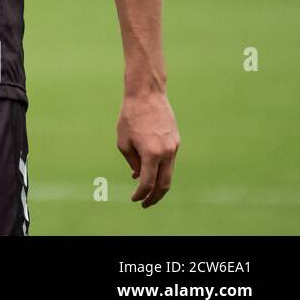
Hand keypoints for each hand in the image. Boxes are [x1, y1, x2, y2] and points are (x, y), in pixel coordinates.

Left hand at [117, 91, 179, 207]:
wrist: (147, 95)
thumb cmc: (130, 117)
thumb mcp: (123, 141)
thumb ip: (132, 162)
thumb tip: (138, 176)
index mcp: (151, 154)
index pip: (148, 183)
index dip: (141, 194)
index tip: (134, 199)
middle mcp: (166, 153)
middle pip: (164, 184)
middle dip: (155, 197)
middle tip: (145, 204)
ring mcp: (174, 147)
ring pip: (169, 174)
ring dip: (159, 185)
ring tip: (148, 192)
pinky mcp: (176, 142)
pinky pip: (169, 161)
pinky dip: (161, 170)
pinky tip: (151, 171)